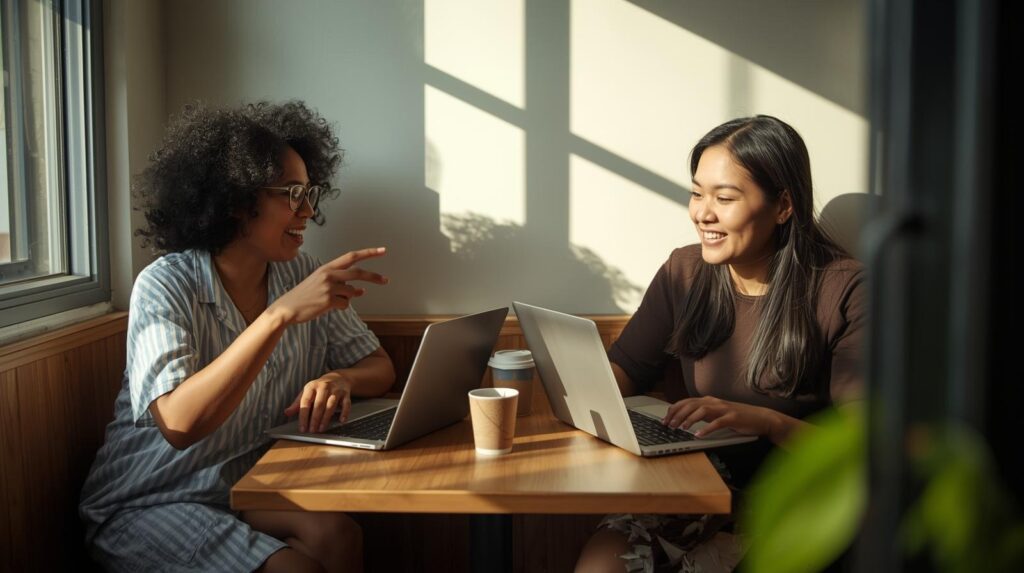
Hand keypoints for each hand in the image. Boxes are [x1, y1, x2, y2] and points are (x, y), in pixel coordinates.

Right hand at [267, 247, 388, 324]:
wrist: (287, 308)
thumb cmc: (304, 296)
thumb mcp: (321, 284)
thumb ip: (341, 284)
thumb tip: (361, 291)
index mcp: (327, 267)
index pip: (351, 256)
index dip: (368, 253)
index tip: (382, 250)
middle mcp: (329, 274)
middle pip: (358, 273)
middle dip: (374, 277)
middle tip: (386, 280)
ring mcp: (329, 287)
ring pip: (352, 292)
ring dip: (347, 297)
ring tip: (329, 300)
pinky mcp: (328, 300)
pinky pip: (345, 304)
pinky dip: (340, 307)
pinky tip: (326, 307)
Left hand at [284, 372, 352, 432]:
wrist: (338, 377)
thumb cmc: (319, 388)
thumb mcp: (307, 392)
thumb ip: (297, 403)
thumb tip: (287, 413)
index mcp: (312, 387)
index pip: (306, 402)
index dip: (303, 416)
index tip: (302, 427)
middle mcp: (324, 387)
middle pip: (319, 404)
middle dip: (315, 418)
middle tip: (312, 430)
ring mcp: (335, 390)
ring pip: (331, 405)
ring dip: (326, 418)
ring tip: (321, 428)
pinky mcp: (346, 393)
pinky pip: (346, 404)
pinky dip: (344, 413)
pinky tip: (341, 420)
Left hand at [663, 396, 777, 438]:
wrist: (761, 418)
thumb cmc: (738, 418)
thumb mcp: (717, 414)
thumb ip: (703, 414)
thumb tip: (685, 418)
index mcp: (709, 401)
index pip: (687, 402)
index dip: (674, 409)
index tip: (664, 419)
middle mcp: (715, 402)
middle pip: (691, 404)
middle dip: (678, 414)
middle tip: (669, 425)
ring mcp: (724, 409)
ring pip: (702, 410)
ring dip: (689, 419)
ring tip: (681, 427)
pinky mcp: (733, 418)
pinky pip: (717, 422)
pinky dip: (707, 429)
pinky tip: (699, 435)